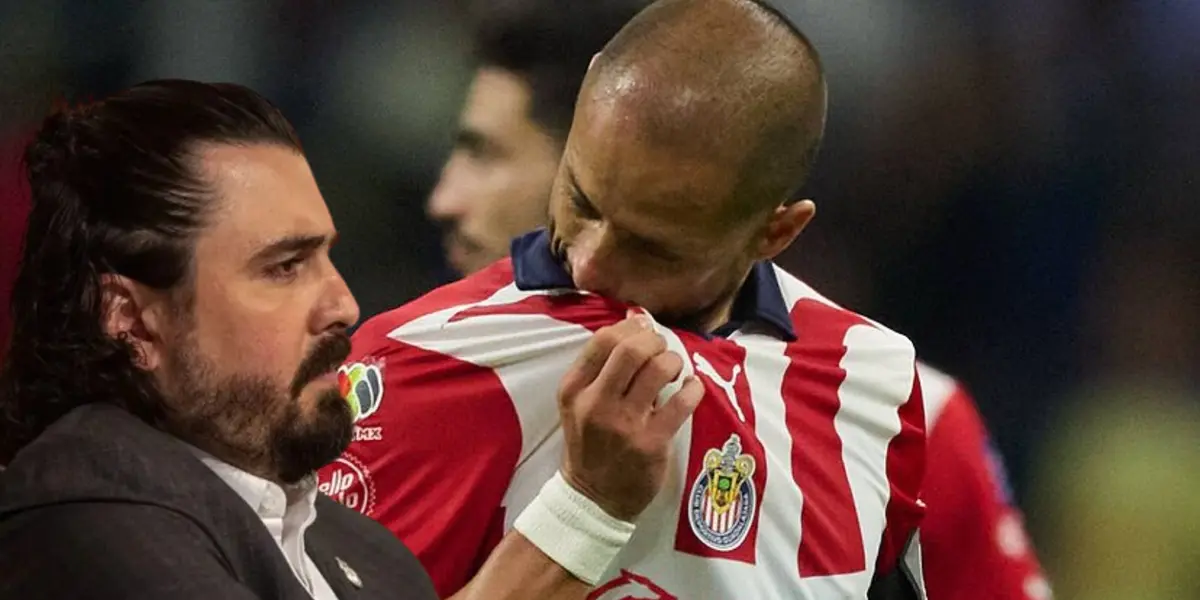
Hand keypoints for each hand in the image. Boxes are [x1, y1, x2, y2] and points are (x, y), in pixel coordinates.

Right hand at [557, 311, 703, 521]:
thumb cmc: (590, 443)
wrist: (592, 498)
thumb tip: (636, 318)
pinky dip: (693, 388)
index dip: (630, 328)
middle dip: (655, 341)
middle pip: (631, 348)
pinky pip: (682, 402)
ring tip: (674, 370)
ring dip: (674, 361)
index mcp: (573, 389)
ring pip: (659, 369)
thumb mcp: (579, 403)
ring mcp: (624, 424)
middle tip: (661, 349)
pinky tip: (692, 388)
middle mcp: (595, 403)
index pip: (603, 339)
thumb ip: (601, 366)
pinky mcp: (651, 443)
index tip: (643, 334)